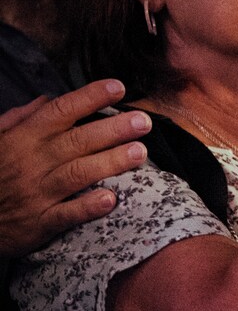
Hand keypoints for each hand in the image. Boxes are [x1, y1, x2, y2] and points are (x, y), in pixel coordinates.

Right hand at [0, 80, 149, 257]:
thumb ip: (19, 118)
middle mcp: (32, 162)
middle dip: (114, 129)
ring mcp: (37, 193)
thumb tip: (47, 99)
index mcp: (22, 138)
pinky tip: (111, 198)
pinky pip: (68, 214)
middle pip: (78, 140)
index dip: (90, 97)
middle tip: (144, 121)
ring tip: (140, 152)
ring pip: (79, 174)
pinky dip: (89, 206)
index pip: (60, 110)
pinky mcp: (40, 222)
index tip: (118, 87)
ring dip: (110, 162)